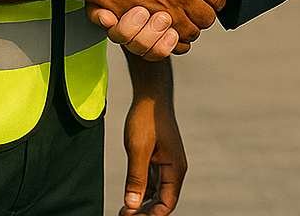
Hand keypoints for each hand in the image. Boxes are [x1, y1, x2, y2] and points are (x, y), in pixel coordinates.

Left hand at [121, 93, 186, 215]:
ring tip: (123, 211)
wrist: (150, 95)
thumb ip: (136, 178)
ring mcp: (167, 164)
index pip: (166, 204)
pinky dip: (141, 192)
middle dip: (144, 212)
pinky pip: (152, 182)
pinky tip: (128, 197)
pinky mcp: (158, 159)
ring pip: (156, 193)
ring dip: (142, 204)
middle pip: (162, 202)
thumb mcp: (138, 149)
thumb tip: (132, 205)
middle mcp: (174, 169)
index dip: (150, 215)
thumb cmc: (148, 117)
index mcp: (175, 168)